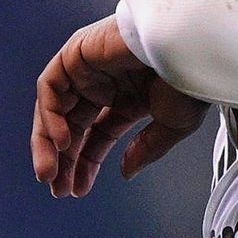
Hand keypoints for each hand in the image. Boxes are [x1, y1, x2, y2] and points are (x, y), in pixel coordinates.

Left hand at [32, 16, 208, 197]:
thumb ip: (146, 149)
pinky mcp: (76, 52)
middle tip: (57, 188)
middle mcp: (104, 83)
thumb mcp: (172, 125)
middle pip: (72, 126)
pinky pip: (51, 88)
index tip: (77, 190)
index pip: (97, 135)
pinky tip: (63, 142)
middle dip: (63, 160)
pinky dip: (51, 116)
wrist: (188, 47)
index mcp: (128, 99)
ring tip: (51, 173)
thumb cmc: (189, 77)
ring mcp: (88, 68)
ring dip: (49, 144)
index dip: (85, 164)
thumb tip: (126, 172)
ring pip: (55, 109)